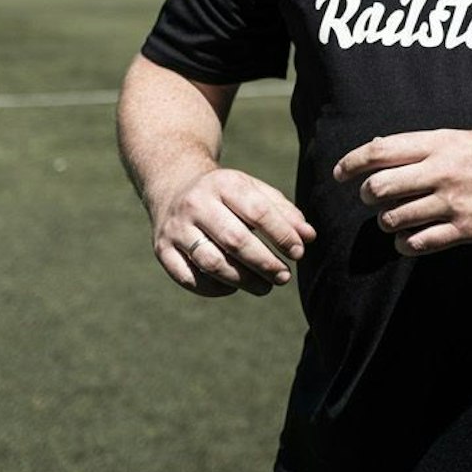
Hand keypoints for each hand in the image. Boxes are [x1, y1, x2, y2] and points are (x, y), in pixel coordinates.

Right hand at [148, 165, 315, 296]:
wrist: (174, 186)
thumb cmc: (227, 194)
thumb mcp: (254, 191)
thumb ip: (283, 212)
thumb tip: (309, 237)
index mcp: (223, 183)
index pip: (257, 212)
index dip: (282, 235)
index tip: (299, 253)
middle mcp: (196, 204)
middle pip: (234, 240)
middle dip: (264, 263)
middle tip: (284, 276)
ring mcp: (176, 228)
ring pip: (211, 262)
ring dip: (243, 280)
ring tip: (265, 287)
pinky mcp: (162, 250)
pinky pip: (189, 278)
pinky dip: (214, 288)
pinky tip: (232, 287)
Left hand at [333, 130, 471, 256]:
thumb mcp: (463, 138)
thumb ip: (424, 146)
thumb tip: (379, 149)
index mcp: (440, 142)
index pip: (380, 150)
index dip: (352, 163)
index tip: (339, 173)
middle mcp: (443, 170)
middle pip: (380, 186)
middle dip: (368, 197)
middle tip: (372, 200)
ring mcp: (454, 201)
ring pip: (395, 218)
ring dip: (387, 222)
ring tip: (395, 220)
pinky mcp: (466, 229)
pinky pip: (419, 242)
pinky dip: (406, 244)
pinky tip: (409, 240)